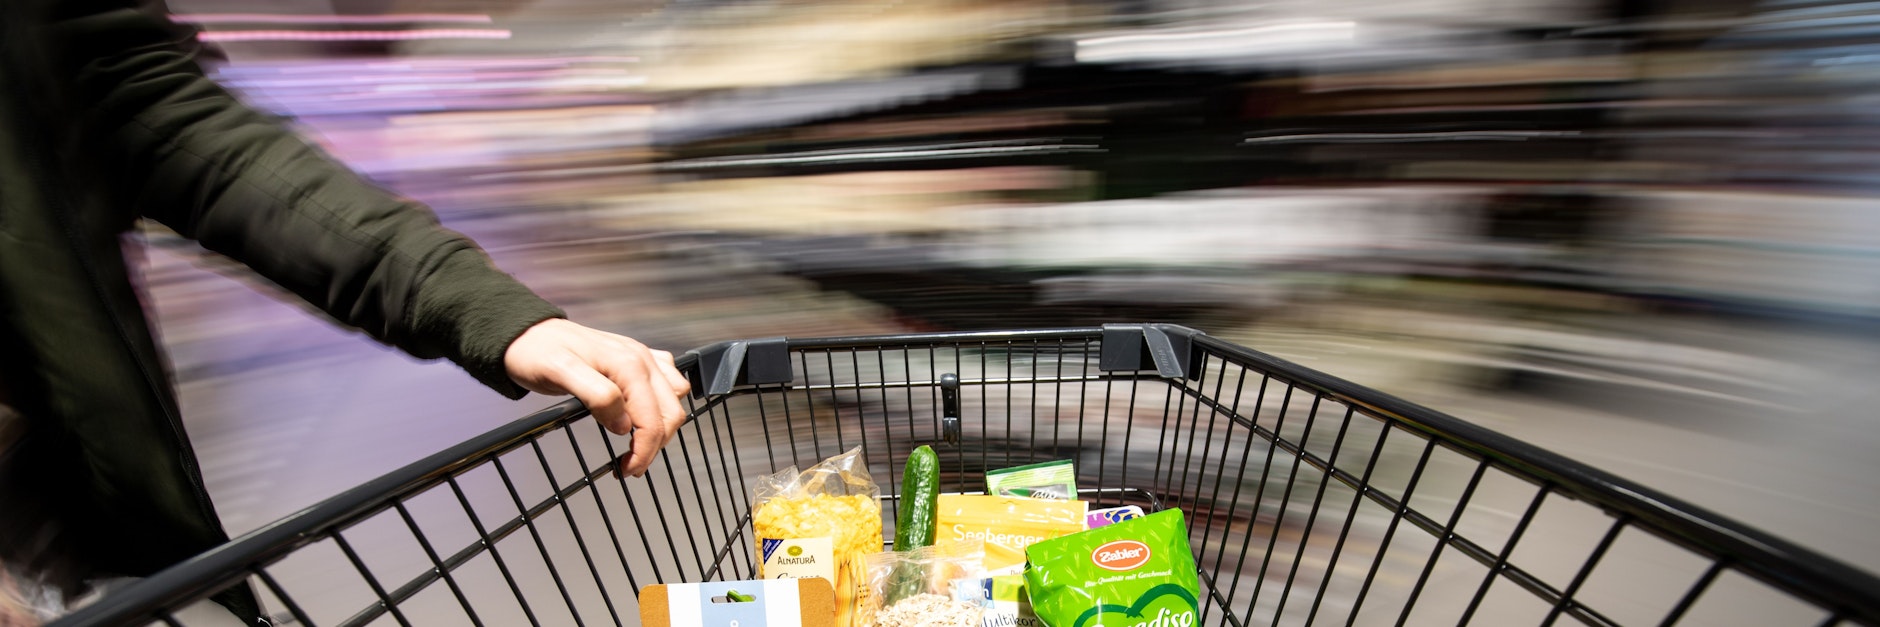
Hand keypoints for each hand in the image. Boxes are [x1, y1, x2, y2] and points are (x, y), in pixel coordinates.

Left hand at [504, 319, 690, 476]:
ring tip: (637, 442)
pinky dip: (662, 403)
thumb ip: (597, 396)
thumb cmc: (538, 352)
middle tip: (629, 465)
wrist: (528, 333)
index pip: (652, 419)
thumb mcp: (559, 373)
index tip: (626, 470)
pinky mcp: (638, 359)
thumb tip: (624, 424)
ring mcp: (643, 357)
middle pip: (670, 413)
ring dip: (662, 426)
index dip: (644, 450)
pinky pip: (669, 381)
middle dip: (654, 445)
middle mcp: (642, 359)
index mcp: (628, 365)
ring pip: (674, 400)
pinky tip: (642, 412)